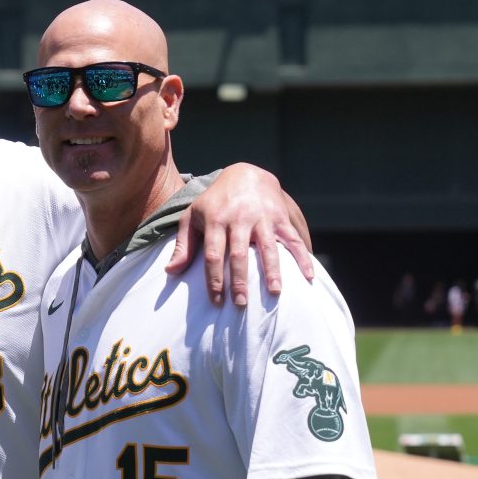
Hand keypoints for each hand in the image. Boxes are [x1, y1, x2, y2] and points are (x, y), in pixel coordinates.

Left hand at [167, 164, 314, 305]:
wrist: (246, 174)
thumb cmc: (214, 202)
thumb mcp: (193, 217)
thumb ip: (183, 245)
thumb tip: (170, 272)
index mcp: (215, 220)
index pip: (213, 254)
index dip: (214, 279)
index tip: (216, 301)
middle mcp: (240, 218)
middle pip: (239, 254)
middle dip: (240, 281)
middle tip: (241, 304)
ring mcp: (262, 217)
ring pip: (267, 247)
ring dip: (271, 271)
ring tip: (273, 293)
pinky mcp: (281, 217)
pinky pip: (293, 239)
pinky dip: (302, 257)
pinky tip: (307, 276)